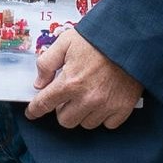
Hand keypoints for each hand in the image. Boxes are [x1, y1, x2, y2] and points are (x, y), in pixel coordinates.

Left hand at [24, 27, 144, 128]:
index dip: (35, 110)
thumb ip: (47, 63)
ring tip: (88, 95)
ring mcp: (106, 105)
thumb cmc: (98, 39)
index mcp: (70, 82)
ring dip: (83, 113)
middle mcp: (87, 98)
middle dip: (62, 109)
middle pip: (65, 121)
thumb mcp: (65, 42)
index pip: (45, 104)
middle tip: (68, 95)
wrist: (131, 38)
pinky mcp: (123, 108)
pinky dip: (103, 115)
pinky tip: (104, 100)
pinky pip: (107, 124)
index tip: (32, 113)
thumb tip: (39, 83)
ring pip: (86, 124)